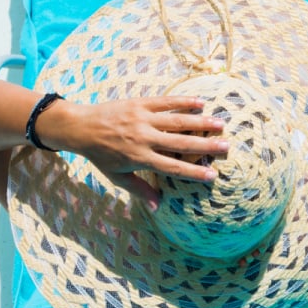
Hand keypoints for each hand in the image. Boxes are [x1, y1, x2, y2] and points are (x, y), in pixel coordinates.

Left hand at [39, 95, 227, 209]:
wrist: (81, 127)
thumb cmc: (100, 155)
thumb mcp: (116, 177)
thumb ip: (139, 189)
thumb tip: (158, 206)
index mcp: (139, 158)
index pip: (171, 168)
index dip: (192, 173)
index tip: (212, 176)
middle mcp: (143, 138)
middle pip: (180, 144)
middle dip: (205, 146)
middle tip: (226, 147)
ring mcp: (143, 119)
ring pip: (177, 121)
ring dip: (200, 122)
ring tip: (220, 124)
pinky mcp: (140, 103)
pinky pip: (166, 101)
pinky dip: (184, 101)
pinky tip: (201, 102)